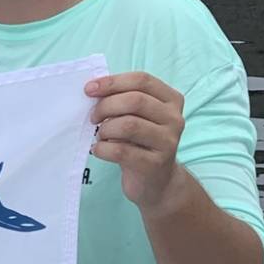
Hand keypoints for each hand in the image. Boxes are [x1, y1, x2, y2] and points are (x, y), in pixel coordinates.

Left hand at [85, 72, 187, 211]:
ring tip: (100, 136)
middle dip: (106, 106)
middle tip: (93, 117)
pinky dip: (103, 148)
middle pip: (135, 100)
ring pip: (129, 125)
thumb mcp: (138, 118)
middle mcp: (174, 119)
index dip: (112, 82)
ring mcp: (167, 142)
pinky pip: (121, 151)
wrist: (156, 183)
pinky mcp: (154, 164)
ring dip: (105, 129)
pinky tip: (98, 150)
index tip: (89, 89)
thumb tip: (93, 89)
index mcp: (171, 100)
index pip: (141, 80)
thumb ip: (123, 100)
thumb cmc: (141, 144)